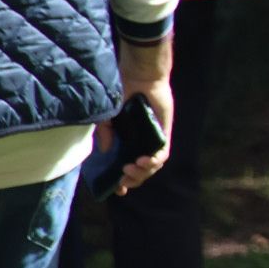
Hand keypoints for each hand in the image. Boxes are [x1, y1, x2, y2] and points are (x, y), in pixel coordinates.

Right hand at [109, 37, 173, 194]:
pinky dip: (154, 160)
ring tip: (130, 168)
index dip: (124, 182)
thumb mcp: (107, 117)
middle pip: (142, 171)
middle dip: (133, 180)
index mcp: (128, 141)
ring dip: (142, 172)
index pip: (129, 167)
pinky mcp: (164, 132)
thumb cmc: (122, 93)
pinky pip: (163, 153)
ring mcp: (154, 139)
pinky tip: (144, 161)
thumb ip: (104, 134)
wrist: (138, 76)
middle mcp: (142, 143)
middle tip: (122, 180)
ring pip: (153, 165)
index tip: (117, 191)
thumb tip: (105, 152)